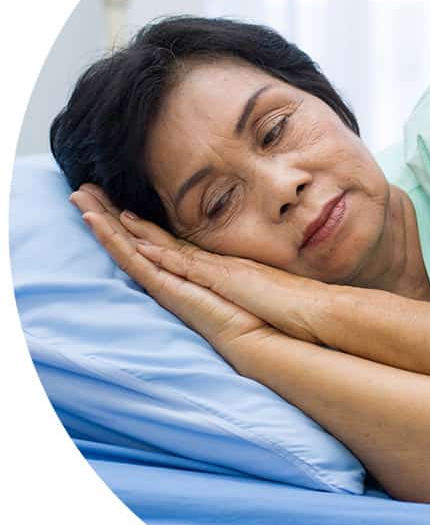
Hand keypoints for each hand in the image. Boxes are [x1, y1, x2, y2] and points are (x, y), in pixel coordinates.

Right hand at [69, 184, 290, 373]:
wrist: (256, 335)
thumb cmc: (252, 306)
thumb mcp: (235, 272)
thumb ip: (221, 262)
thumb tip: (224, 251)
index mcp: (186, 268)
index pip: (152, 238)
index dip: (131, 217)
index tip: (112, 195)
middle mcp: (169, 275)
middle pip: (131, 239)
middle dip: (107, 214)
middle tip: (80, 189)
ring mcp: (163, 282)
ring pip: (125, 246)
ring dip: (101, 222)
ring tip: (78, 198)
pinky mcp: (164, 287)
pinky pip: (133, 259)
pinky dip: (113, 239)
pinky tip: (95, 222)